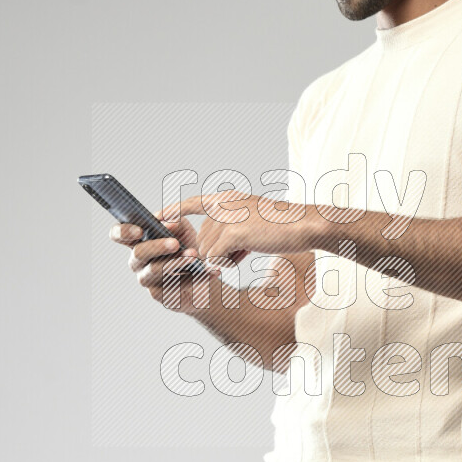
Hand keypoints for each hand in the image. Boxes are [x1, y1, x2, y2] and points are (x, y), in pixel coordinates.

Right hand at [108, 215, 219, 312]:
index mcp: (137, 241)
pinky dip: (197, 277)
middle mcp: (137, 261)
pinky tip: (212, 271)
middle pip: (138, 253)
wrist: (202, 274)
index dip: (123, 231)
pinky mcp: (161, 295)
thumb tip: (168, 222)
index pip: (117, 234)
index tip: (139, 231)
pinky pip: (177, 286)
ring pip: (155, 271)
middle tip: (175, 243)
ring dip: (176, 262)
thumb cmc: (187, 246)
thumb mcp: (184, 229)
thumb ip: (175, 222)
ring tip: (194, 256)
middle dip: (157, 247)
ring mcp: (147, 279)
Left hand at [162, 190, 318, 267]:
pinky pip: (215, 258)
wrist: (304, 225)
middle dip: (218, 251)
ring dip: (225, 259)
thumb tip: (209, 251)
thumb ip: (229, 228)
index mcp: (228, 199)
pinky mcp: (232, 232)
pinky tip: (247, 254)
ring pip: (207, 251)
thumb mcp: (251, 221)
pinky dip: (228, 263)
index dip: (174, 211)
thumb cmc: (283, 227)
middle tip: (245, 249)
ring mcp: (226, 217)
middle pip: (202, 238)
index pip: (194, 203)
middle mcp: (223, 204)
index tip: (158, 217)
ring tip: (249, 249)